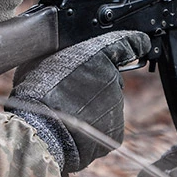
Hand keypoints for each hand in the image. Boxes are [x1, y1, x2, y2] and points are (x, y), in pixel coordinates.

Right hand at [7, 30, 149, 172]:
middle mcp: (113, 79)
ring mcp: (116, 106)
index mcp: (98, 55)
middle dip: (96, 83)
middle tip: (70, 91)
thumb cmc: (35, 93)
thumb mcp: (43, 58)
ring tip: (66, 112)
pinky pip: (106, 124)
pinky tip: (74, 127)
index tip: (140, 43)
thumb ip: (66, 51)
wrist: (38, 133)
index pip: (126, 43)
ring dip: (93, 106)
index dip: (132, 43)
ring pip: (108, 103)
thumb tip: (72, 46)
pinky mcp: (116, 131)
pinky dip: (94, 126)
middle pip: (110, 78)